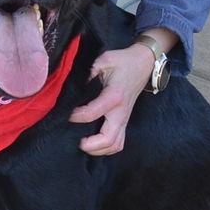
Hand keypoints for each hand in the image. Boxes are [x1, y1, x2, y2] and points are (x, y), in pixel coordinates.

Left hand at [69, 39, 165, 155]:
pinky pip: (118, 143)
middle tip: (75, 140)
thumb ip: (88, 71)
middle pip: (108, 139)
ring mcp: (124, 119)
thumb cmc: (123, 61)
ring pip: (115, 145)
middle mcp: (121, 111)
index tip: (65, 114)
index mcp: (114, 96)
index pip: (92, 113)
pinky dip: (106, 148)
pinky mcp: (125, 122)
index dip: (75, 116)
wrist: (144, 64)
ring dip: (98, 149)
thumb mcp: (104, 59)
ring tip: (83, 144)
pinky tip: (94, 144)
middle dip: (90, 145)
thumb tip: (72, 83)